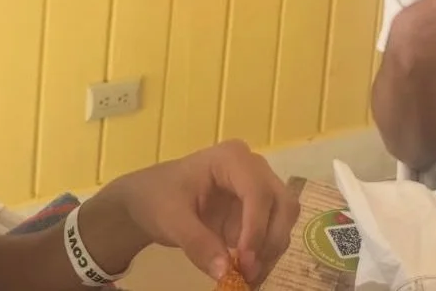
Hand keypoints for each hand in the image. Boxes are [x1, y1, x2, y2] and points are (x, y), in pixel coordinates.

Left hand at [108, 139, 299, 285]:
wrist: (151, 198)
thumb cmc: (159, 198)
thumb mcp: (171, 220)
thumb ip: (197, 243)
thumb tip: (225, 272)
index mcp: (231, 159)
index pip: (257, 191)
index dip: (256, 227)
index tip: (244, 261)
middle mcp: (253, 168)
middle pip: (282, 203)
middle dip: (270, 240)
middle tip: (249, 272)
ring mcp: (258, 189)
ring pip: (284, 219)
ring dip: (271, 251)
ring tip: (247, 277)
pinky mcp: (258, 210)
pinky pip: (273, 233)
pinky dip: (266, 255)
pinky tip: (249, 273)